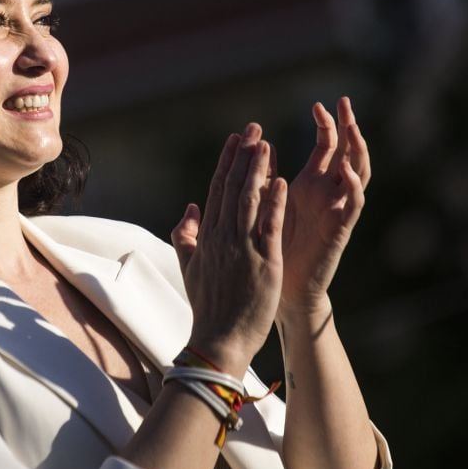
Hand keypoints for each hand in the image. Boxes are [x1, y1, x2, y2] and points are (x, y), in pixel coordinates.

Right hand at [170, 123, 287, 375]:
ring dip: (257, 170)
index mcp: (206, 237)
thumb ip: (185, 235)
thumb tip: (190, 207)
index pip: (216, 191)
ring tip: (266, 143)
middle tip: (253, 129)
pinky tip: (281, 180)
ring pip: (248, 200)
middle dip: (243, 156)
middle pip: (231, 188)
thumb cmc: (207, 307)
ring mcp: (242, 249)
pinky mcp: (263, 262)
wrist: (219, 339)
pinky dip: (274, 203)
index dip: (226, 162)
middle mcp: (221, 238)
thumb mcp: (189, 267)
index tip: (235, 140)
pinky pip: (268, 226)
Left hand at [281, 97, 370, 318]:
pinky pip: (353, 205)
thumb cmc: (274, 247)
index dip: (326, 124)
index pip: (327, 146)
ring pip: (358, 173)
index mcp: (312, 184)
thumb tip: (260, 146)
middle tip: (344, 102)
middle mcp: (329, 193)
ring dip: (356, 150)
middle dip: (348, 127)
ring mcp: (337, 209)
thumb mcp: (268, 203)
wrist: (281, 289)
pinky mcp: (340, 229)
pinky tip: (347, 170)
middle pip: (347, 152)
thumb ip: (266, 177)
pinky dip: (353, 186)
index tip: (319, 103)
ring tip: (352, 128)